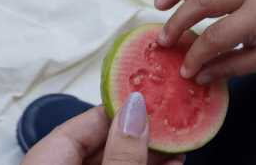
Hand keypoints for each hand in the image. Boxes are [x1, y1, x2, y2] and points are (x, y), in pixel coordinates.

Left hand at [20, 92, 184, 164]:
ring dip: (152, 153)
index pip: (78, 126)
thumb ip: (121, 155)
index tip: (143, 98)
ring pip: (120, 161)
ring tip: (177, 140)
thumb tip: (136, 111)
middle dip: (141, 132)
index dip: (114, 108)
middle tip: (167, 118)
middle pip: (104, 143)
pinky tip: (173, 162)